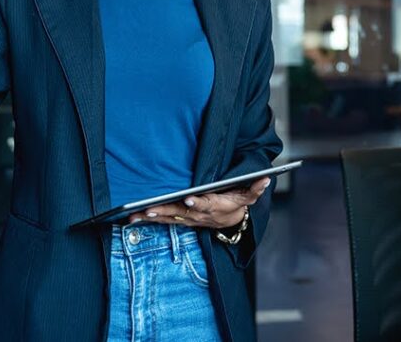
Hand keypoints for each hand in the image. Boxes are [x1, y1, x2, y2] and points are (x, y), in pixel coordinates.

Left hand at [127, 177, 269, 228]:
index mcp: (214, 207)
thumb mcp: (248, 196)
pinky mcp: (181, 220)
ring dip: (153, 217)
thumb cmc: (236, 203)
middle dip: (166, 211)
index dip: (198, 203)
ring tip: (136, 214)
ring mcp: (189, 219)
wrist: (231, 221)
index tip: (189, 199)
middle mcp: (199, 215)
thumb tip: (265, 178)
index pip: (206, 204)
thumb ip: (255, 188)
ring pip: (169, 218)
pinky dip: (150, 219)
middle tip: (150, 209)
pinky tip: (134, 217)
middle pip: (181, 213)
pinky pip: (164, 220)